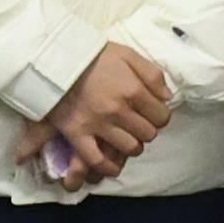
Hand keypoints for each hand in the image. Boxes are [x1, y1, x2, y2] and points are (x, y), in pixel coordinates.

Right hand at [32, 40, 171, 180]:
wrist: (57, 61)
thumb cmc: (95, 56)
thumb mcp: (129, 55)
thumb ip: (152, 75)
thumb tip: (167, 98)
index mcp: (133, 90)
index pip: (161, 116)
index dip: (161, 116)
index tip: (153, 113)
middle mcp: (118, 110)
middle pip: (148, 134)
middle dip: (148, 130)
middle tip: (139, 124)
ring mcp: (97, 125)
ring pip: (129, 148)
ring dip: (133, 146)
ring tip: (128, 138)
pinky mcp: (77, 134)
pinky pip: (96, 160)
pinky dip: (108, 167)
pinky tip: (113, 166)